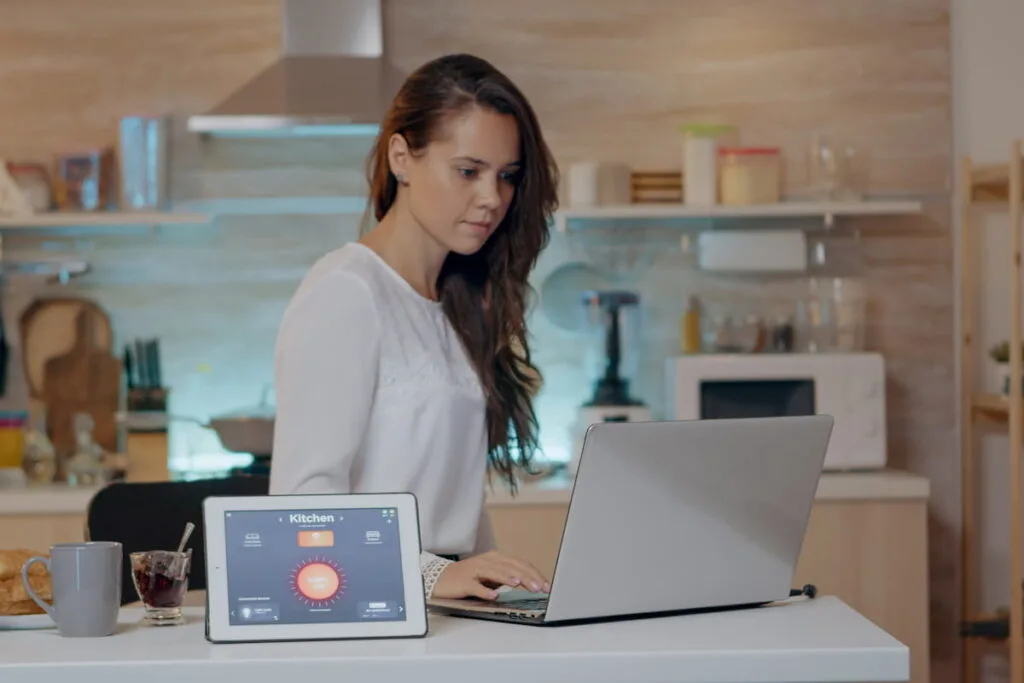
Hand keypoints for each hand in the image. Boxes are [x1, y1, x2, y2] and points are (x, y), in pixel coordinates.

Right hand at [431, 550, 550, 599]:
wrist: (441, 579)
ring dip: (508, 578)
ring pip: (495, 572)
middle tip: (539, 587)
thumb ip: (508, 577)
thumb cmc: (469, 577)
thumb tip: (530, 583)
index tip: (546, 585)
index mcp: (496, 558)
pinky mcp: (464, 581)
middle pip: (510, 566)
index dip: (534, 573)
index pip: (519, 563)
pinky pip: (476, 586)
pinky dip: (485, 591)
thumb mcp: (491, 576)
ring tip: (520, 584)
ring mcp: (475, 570)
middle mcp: (487, 561)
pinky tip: (494, 596)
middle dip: (526, 576)